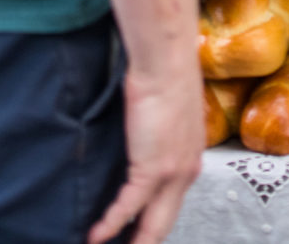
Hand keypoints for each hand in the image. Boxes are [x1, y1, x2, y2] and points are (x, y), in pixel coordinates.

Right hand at [88, 58, 203, 243]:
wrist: (165, 61)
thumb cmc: (164, 73)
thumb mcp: (166, 110)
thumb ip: (156, 132)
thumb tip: (140, 138)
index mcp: (191, 157)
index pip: (173, 202)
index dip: (155, 222)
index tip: (139, 233)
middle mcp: (187, 170)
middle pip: (165, 222)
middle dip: (145, 240)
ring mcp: (173, 173)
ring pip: (152, 223)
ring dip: (131, 241)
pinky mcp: (153, 169)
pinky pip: (128, 207)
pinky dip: (110, 224)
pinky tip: (96, 236)